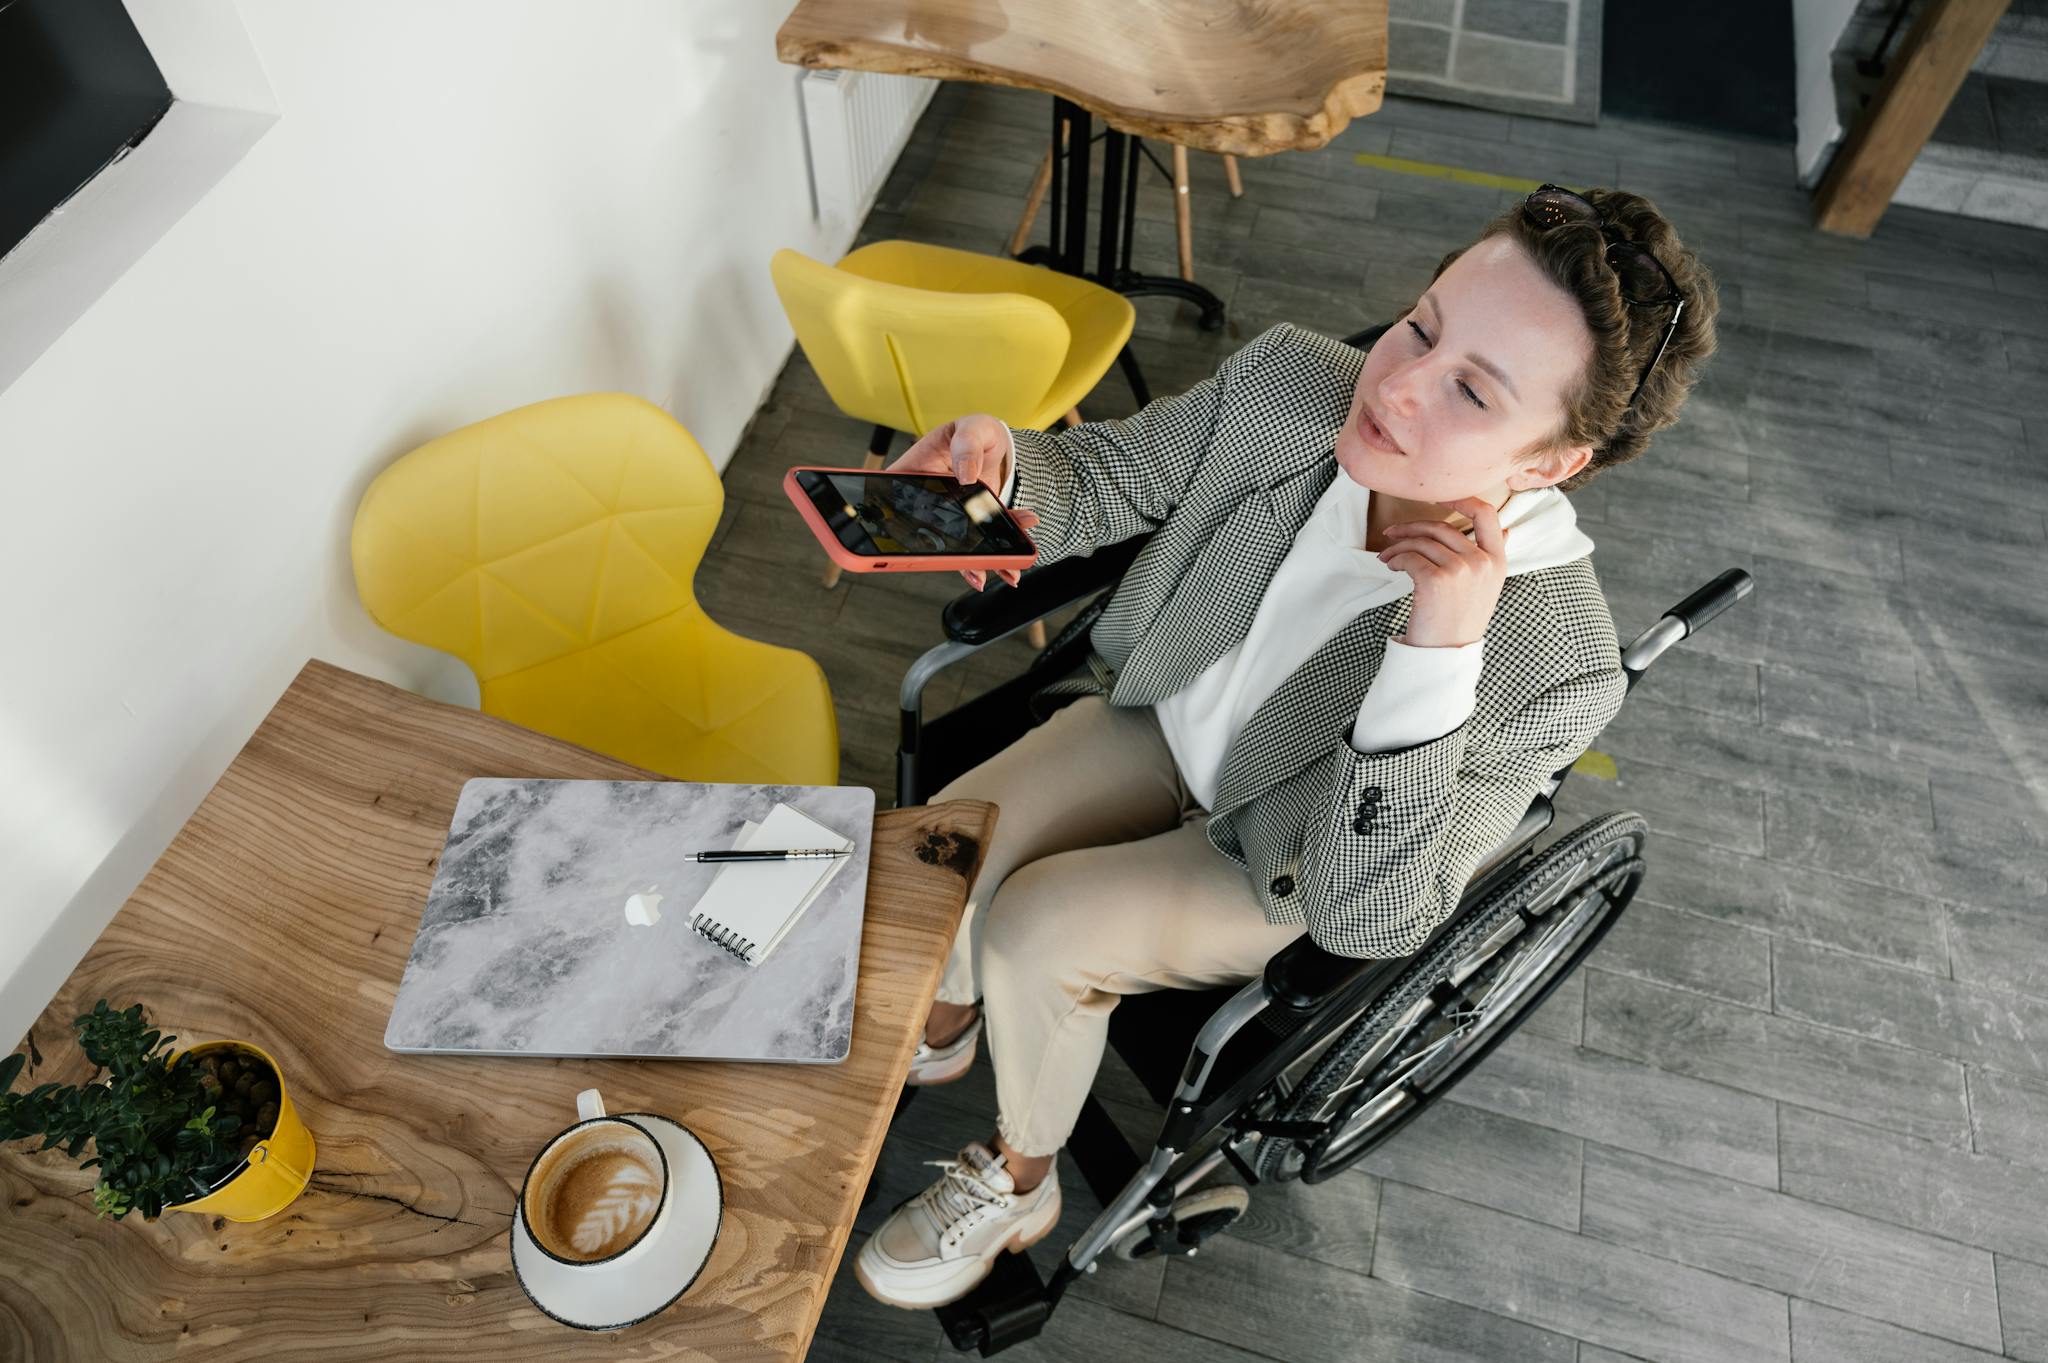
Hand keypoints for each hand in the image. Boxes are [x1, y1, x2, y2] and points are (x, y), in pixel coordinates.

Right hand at [888, 414, 1040, 589]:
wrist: (998, 445)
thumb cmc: (976, 432)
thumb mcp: (972, 429)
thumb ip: (967, 446)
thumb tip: (966, 474)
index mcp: (913, 473)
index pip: (894, 500)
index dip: (895, 524)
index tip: (913, 542)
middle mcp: (926, 501)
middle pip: (926, 533)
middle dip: (948, 555)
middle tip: (970, 567)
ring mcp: (948, 517)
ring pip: (956, 547)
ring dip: (978, 563)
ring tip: (1000, 570)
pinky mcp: (970, 525)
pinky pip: (980, 545)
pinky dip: (998, 557)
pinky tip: (1012, 564)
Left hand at [1374, 496, 1508, 646]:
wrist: (1444, 655)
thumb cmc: (1459, 621)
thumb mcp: (1487, 588)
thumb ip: (1492, 557)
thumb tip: (1508, 530)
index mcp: (1498, 561)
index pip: (1487, 514)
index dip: (1462, 499)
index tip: (1439, 499)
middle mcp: (1483, 562)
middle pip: (1442, 527)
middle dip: (1411, 528)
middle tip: (1391, 534)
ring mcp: (1462, 570)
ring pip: (1421, 541)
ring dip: (1398, 546)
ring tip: (1387, 558)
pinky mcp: (1437, 580)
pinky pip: (1409, 557)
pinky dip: (1394, 559)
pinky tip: (1390, 567)